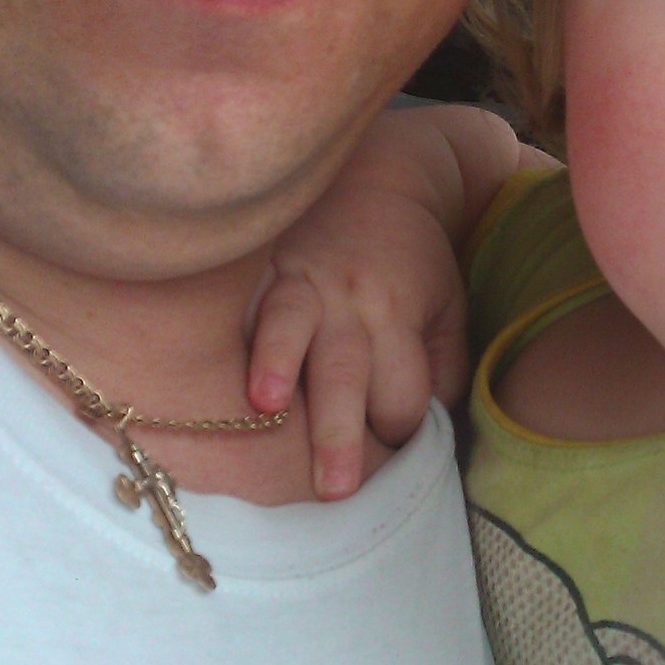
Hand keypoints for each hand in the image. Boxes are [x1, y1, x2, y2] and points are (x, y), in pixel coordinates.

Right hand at [248, 182, 468, 501]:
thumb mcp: (449, 308)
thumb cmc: (415, 260)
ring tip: (265, 405)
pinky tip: (215, 358)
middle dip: (339, 432)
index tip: (389, 434)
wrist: (381, 175)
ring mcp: (301, 284)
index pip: (400, 393)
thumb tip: (428, 428)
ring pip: (288, 330)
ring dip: (276, 366)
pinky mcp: (263, 273)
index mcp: (399, 315)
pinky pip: (245, 303)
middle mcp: (350, 303)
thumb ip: (443, 366)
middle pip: (347, 374)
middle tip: (335, 489)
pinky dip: (233, 333)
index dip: (397, 426)